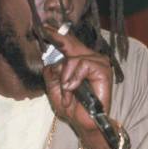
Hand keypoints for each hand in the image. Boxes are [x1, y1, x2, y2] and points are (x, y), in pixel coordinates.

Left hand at [42, 24, 112, 138]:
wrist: (83, 122)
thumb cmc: (72, 107)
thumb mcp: (54, 88)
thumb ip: (52, 72)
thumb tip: (50, 59)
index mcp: (78, 62)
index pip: (67, 45)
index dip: (56, 35)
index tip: (44, 26)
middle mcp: (89, 59)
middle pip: (70, 44)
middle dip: (57, 38)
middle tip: (44, 28)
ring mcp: (98, 62)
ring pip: (73, 58)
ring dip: (65, 78)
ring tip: (67, 92)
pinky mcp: (103, 69)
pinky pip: (82, 64)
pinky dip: (74, 78)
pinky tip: (73, 89)